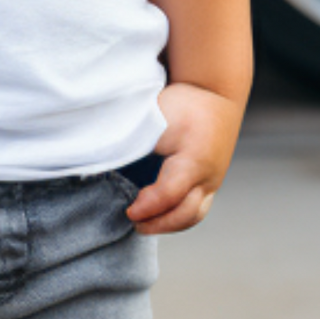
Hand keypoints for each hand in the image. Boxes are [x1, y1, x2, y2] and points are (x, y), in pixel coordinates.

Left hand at [124, 81, 242, 234]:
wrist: (215, 93)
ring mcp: (213, 181)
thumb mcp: (157, 118)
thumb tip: (104, 160)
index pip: (169, 195)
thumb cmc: (183, 104)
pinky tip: (157, 215)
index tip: (129, 211)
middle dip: (158, 224)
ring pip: (195, 215)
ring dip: (169, 224)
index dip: (147, 208)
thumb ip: (135, 142)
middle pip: (186, 214)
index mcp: (194, 160)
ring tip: (144, 223)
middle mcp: (208, 176)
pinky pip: (197, 208)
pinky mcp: (212, 182)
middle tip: (133, 221)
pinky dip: (177, 216)